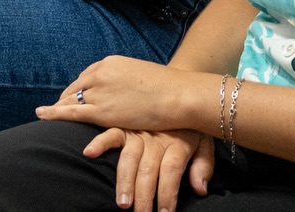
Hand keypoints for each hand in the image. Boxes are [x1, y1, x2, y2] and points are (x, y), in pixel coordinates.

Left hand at [38, 56, 202, 132]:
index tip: (72, 95)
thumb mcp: (142, 77)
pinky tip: (42, 115)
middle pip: (76, 87)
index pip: (87, 76)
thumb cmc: (168, 89)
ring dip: (57, 107)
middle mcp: (100, 74)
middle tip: (56, 107)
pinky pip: (70, 112)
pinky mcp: (100, 111)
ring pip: (70, 100)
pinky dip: (53, 114)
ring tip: (45, 114)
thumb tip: (126, 90)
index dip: (78, 88)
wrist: (177, 95)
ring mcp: (98, 92)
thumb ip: (127, 81)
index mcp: (110, 63)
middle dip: (66, 98)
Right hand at [84, 127, 214, 210]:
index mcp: (177, 144)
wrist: (181, 93)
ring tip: (122, 202)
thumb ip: (204, 165)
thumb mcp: (205, 142)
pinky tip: (89, 153)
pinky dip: (99, 142)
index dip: (167, 193)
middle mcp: (156, 140)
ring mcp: (139, 132)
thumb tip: (199, 189)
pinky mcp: (125, 126)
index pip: (171, 171)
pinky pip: (111, 133)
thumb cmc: (191, 126)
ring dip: (125, 180)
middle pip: (148, 170)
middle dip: (143, 195)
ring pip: (129, 158)